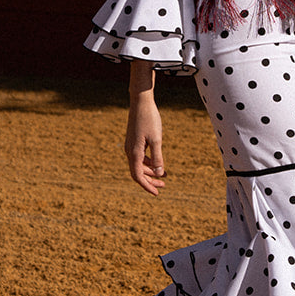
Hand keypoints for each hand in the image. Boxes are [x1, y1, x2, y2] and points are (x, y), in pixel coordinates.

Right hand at [126, 69, 165, 194]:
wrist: (140, 102)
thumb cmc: (149, 119)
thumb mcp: (157, 139)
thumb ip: (158, 157)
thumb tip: (159, 174)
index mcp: (134, 152)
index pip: (138, 176)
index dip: (147, 186)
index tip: (157, 193)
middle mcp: (129, 151)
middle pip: (138, 172)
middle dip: (150, 180)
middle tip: (163, 186)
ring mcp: (131, 146)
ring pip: (139, 165)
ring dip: (150, 171)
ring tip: (165, 176)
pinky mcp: (134, 141)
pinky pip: (140, 157)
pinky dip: (149, 162)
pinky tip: (159, 163)